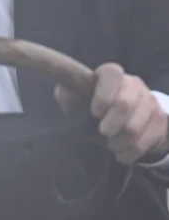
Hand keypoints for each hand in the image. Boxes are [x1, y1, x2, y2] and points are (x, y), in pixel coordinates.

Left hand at [54, 63, 168, 164]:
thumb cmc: (95, 104)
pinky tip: (121, 152)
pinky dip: (128, 153)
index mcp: (111, 74)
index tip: (94, 112)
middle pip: (124, 105)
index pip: (111, 74)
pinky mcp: (161, 121)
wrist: (126, 118)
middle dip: (110, 124)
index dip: (103, 95)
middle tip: (103, 132)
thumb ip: (69, 95)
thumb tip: (68, 95)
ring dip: (118, 142)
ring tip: (110, 143)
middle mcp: (134, 84)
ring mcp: (150, 102)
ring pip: (134, 128)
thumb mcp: (77, 97)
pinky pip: (144, 143)